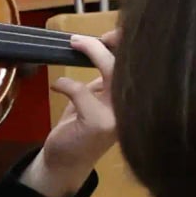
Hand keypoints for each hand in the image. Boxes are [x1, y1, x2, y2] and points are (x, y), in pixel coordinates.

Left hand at [29, 36, 118, 195]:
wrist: (66, 162)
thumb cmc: (79, 129)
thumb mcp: (97, 99)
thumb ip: (105, 80)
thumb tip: (103, 47)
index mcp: (133, 101)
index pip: (139, 66)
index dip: (129, 44)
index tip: (110, 34)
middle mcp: (132, 108)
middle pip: (128, 64)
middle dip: (108, 44)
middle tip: (83, 36)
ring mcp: (118, 117)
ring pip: (112, 72)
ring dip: (93, 52)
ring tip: (74, 42)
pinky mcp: (99, 123)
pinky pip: (81, 90)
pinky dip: (65, 83)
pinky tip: (57, 86)